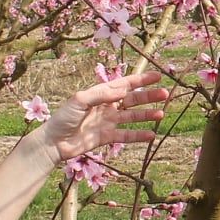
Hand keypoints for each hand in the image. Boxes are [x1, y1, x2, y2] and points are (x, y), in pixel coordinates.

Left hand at [36, 70, 168, 164]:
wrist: (54, 143)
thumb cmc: (63, 118)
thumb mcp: (80, 100)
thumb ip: (101, 94)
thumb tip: (122, 91)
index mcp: (100, 94)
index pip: (125, 84)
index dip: (141, 80)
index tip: (158, 76)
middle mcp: (107, 106)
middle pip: (132, 99)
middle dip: (149, 97)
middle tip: (166, 95)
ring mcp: (108, 122)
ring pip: (132, 117)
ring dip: (147, 115)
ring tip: (161, 114)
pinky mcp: (107, 137)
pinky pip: (126, 135)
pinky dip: (138, 135)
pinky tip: (151, 135)